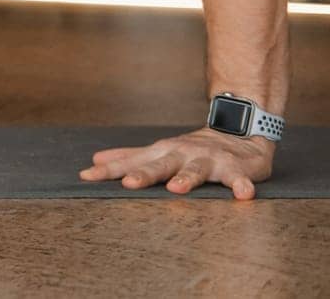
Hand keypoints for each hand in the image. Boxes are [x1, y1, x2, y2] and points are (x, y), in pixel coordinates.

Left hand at [79, 127, 273, 198]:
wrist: (239, 135)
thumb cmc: (193, 149)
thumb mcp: (159, 151)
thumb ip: (130, 157)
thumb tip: (96, 160)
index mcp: (162, 152)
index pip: (132, 162)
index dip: (109, 170)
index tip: (86, 176)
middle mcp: (182, 154)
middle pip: (161, 164)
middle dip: (145, 174)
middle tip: (128, 184)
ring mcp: (208, 159)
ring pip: (196, 170)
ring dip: (187, 178)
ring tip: (177, 189)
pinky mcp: (235, 168)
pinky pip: (239, 179)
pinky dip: (241, 186)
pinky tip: (243, 195)